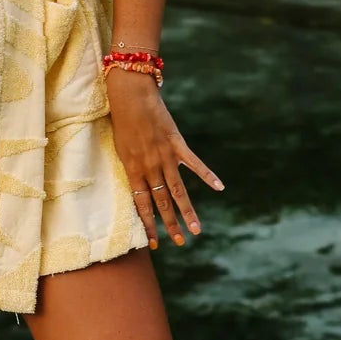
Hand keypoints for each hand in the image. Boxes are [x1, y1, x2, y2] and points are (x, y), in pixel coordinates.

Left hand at [107, 76, 222, 249]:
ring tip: (196, 230)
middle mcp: (150, 166)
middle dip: (170, 224)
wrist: (131, 95)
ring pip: (178, 190)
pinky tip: (219, 187)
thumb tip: (138, 184)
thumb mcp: (121, 147)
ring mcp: (165, 156)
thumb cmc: (122, 119)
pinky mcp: (177, 143)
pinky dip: (207, 175)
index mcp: (133, 169)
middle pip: (162, 201)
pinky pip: (194, 163)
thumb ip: (132, 167)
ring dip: (187, 211)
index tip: (153, 243)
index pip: (141, 204)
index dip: (147, 224)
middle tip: (179, 242)